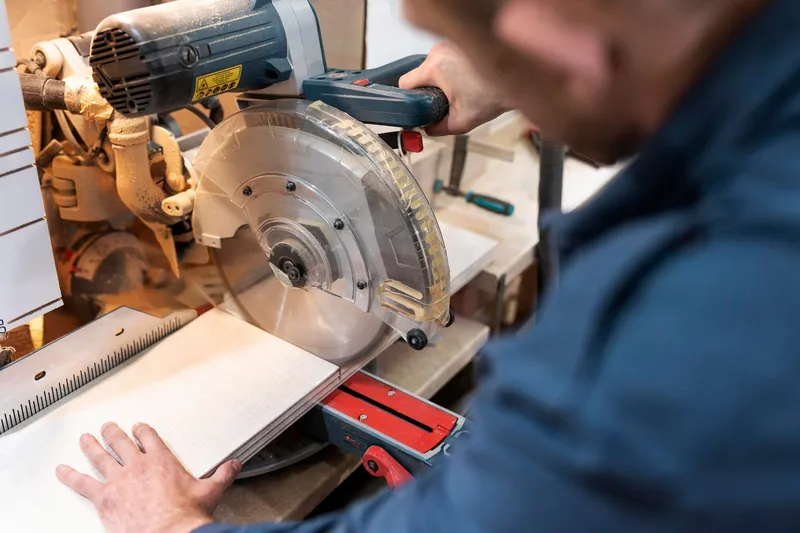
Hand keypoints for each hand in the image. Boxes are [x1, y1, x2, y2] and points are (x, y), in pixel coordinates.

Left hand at [56, 422, 241, 532]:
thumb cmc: (186, 515)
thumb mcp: (211, 491)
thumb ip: (222, 475)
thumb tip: (234, 466)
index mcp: (162, 460)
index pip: (149, 438)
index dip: (143, 430)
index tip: (139, 427)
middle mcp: (138, 465)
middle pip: (122, 442)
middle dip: (113, 432)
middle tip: (107, 426)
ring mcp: (119, 480)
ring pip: (101, 458)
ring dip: (92, 447)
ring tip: (85, 439)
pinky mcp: (104, 498)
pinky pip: (82, 484)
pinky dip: (70, 476)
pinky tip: (62, 471)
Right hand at [399, 43, 507, 135]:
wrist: (517, 78)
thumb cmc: (493, 96)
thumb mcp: (462, 121)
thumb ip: (438, 128)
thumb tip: (427, 128)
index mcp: (435, 67)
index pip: (405, 83)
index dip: (410, 99)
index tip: (420, 106)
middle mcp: (439, 51)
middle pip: (420, 74)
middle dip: (429, 90)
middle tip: (445, 102)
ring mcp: (449, 44)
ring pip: (433, 66)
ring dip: (441, 79)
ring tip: (459, 91)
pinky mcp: (459, 42)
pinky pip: (445, 58)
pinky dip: (451, 69)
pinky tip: (465, 80)